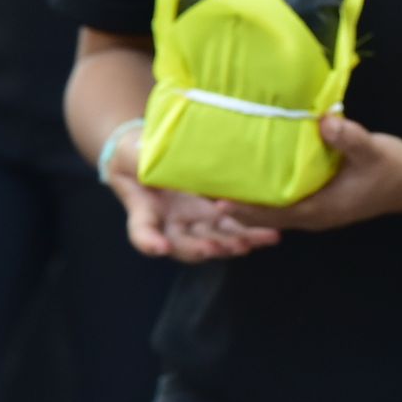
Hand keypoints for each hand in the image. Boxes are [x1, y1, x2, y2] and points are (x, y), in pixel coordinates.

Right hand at [105, 141, 278, 263]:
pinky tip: (270, 234)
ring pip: (213, 240)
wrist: (154, 157)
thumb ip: (137, 161)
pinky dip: (250, 232)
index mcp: (145, 211)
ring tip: (248, 245)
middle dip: (199, 248)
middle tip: (213, 248)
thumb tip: (142, 154)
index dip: (149, 241)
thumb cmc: (135, 155)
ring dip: (231, 245)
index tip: (160, 247)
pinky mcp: (216, 214)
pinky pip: (234, 227)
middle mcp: (171, 224)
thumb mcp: (131, 154)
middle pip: (184, 245)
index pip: (142, 231)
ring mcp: (195, 221)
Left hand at [219, 115, 401, 233]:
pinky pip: (281, 199)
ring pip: (269, 210)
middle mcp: (311, 215)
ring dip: (245, 199)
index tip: (215, 198)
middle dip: (234, 205)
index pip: (271, 214)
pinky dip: (262, 191)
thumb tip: (324, 122)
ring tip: (217, 178)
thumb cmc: (392, 169)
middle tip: (203, 185)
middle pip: (262, 216)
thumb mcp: (373, 150)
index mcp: (319, 210)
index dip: (243, 208)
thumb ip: (349, 137)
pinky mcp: (317, 198)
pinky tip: (251, 171)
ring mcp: (313, 209)